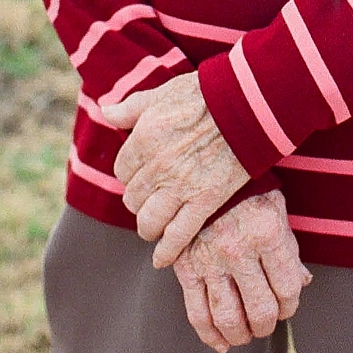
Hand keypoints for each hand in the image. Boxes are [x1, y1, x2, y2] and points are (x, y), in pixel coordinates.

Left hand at [103, 73, 249, 265]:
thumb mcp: (162, 93)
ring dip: (148, 226)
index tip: (142, 174)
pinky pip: (178, 235)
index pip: (122, 170)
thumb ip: (131, 107)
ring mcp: (180, 187)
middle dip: (139, 200)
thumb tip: (105, 110)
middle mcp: (157, 166)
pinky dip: (167, 251)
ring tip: (154, 225)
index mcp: (144, 138)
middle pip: (133, 198)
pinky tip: (162, 259)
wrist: (247, 105)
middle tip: (151, 198)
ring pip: (149, 221)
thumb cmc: (205, 94)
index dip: (131, 173)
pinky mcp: (204, 201)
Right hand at [173, 190, 311, 352]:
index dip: (291, 305)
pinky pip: (197, 313)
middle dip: (268, 324)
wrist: (202, 170)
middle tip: (267, 322)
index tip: (288, 304)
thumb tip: (303, 283)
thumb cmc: (246, 188)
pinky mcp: (186, 268)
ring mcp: (210, 260)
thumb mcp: (276, 209)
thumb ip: (288, 248)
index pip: (288, 289)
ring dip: (242, 334)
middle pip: (261, 310)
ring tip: (247, 332)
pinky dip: (211, 336)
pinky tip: (223, 342)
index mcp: (267, 233)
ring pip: (229, 318)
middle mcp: (239, 250)